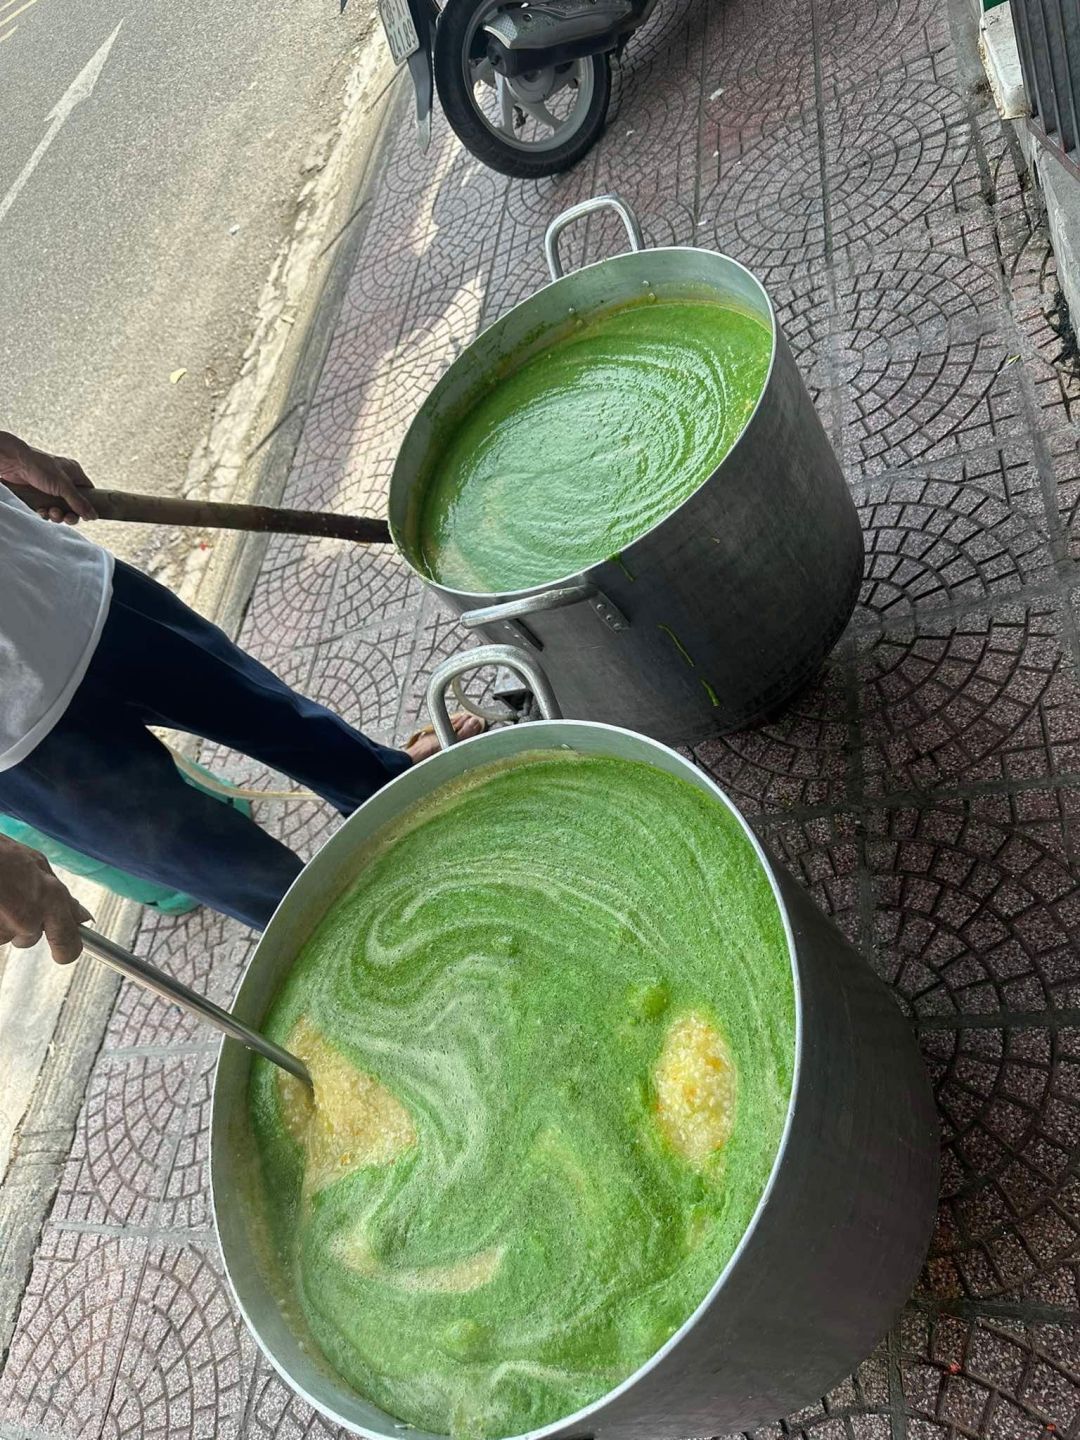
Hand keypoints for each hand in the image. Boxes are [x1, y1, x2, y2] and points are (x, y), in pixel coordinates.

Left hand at [0, 430, 96, 523]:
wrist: (13, 463)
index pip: (88, 492)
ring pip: (60, 508)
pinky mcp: (39, 495)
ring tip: (52, 512)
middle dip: (70, 514)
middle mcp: (63, 481)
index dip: (88, 505)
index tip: (86, 516)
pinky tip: (42, 511)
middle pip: (74, 504)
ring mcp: (51, 488)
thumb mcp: (64, 485)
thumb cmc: (39, 466)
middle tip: (67, 517)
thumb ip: (79, 502)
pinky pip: (47, 509)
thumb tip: (93, 515)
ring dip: (57, 515)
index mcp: (74, 473)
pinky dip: (46, 513)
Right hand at [0, 836, 91, 963]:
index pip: (68, 944)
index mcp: (51, 898)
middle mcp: (28, 919)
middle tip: (8, 896)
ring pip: (5, 936)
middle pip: (30, 938)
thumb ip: (59, 895)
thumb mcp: (34, 863)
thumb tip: (82, 918)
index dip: (66, 950)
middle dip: (21, 924)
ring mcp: (2, 931)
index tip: (64, 953)